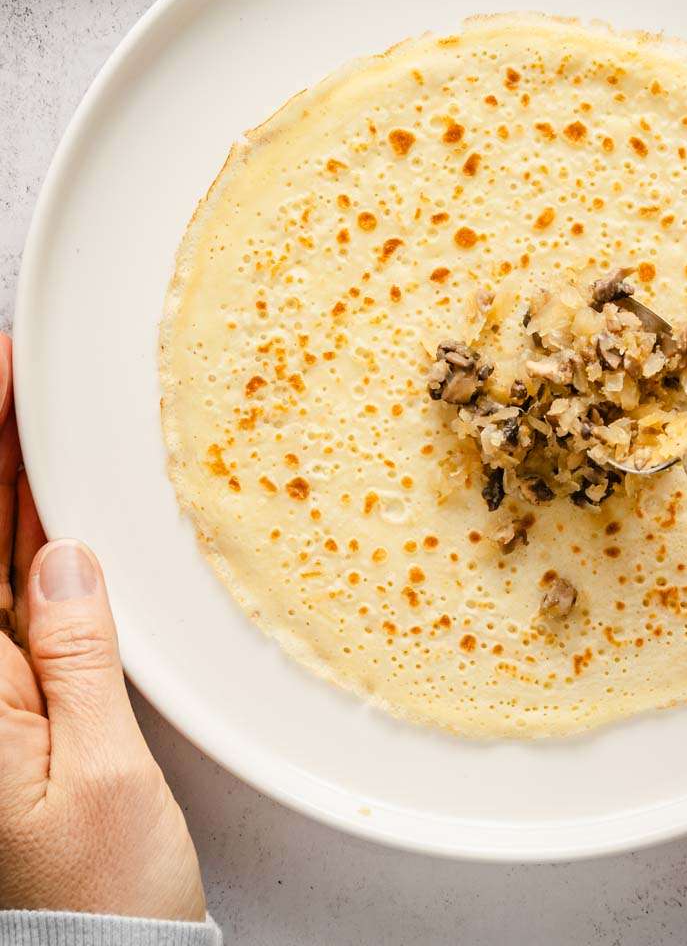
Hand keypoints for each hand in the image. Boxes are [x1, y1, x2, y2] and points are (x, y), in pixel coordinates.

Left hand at [0, 333, 205, 920]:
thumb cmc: (105, 901)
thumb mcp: (101, 781)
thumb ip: (76, 662)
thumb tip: (63, 559)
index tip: (2, 378)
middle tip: (16, 365)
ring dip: (9, 482)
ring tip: (26, 404)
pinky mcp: (31, 709)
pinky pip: (26, 604)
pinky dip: (34, 540)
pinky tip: (46, 499)